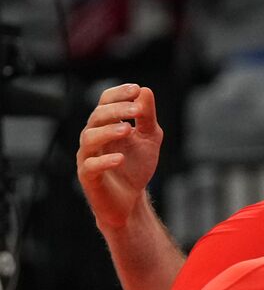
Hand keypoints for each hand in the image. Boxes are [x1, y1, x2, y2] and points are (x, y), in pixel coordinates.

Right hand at [76, 84, 163, 231]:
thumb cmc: (136, 166)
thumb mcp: (149, 139)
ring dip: (109, 132)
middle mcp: (93, 137)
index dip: (118, 94)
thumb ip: (147, 117)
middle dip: (117, 110)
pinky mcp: (88, 177)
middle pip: (97, 116)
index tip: (136, 89)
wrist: (130, 200)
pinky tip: (120, 159)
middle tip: (137, 110)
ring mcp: (88, 156)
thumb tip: (145, 91)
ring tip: (128, 130)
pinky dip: (105, 161)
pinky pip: (91, 166)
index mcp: (106, 125)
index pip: (106, 102)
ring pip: (90, 138)